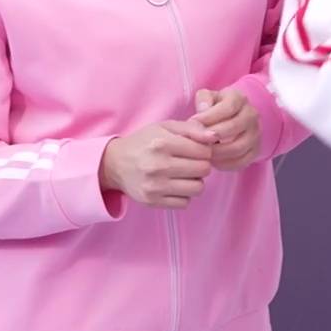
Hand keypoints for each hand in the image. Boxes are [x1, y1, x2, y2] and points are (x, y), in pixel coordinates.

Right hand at [99, 120, 215, 207]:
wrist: (115, 164)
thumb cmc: (144, 142)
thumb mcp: (164, 127)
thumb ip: (192, 128)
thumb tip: (215, 137)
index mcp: (162, 143)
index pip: (204, 151)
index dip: (205, 150)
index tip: (196, 150)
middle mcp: (158, 165)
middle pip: (203, 170)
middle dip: (202, 165)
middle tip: (191, 162)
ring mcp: (155, 186)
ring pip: (197, 188)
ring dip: (195, 181)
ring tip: (184, 174)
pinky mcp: (152, 201)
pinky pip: (185, 202)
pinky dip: (184, 195)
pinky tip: (174, 185)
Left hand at [194, 88, 261, 171]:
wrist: (232, 119)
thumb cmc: (215, 108)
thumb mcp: (208, 97)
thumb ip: (204, 100)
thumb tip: (203, 110)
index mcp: (239, 99)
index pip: (228, 107)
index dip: (210, 116)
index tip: (194, 122)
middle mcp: (251, 115)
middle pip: (234, 127)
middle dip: (213, 136)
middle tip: (197, 142)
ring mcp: (255, 133)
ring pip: (239, 147)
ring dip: (218, 153)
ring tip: (203, 153)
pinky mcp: (255, 150)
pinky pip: (242, 161)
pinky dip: (226, 165)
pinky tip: (213, 162)